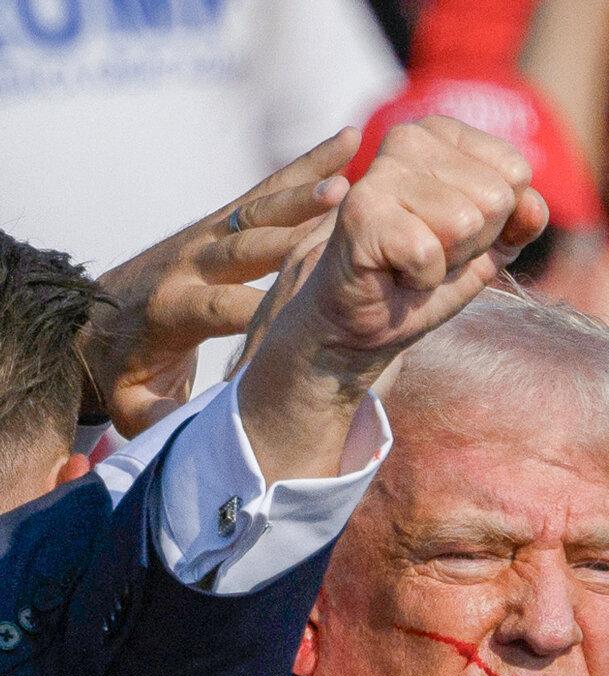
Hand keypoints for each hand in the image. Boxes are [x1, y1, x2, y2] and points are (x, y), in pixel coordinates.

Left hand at [81, 128, 360, 436]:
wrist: (90, 320)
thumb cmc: (124, 367)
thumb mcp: (132, 403)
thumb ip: (160, 415)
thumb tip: (199, 430)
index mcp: (174, 308)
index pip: (225, 306)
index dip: (268, 307)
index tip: (316, 308)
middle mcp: (192, 262)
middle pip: (248, 246)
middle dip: (293, 233)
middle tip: (341, 219)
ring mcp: (208, 234)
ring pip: (261, 209)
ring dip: (305, 194)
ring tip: (348, 182)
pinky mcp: (222, 219)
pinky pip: (268, 188)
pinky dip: (307, 165)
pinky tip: (347, 142)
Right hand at [239, 116, 549, 481]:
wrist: (363, 324)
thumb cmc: (423, 275)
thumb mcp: (488, 245)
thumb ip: (521, 219)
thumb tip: (534, 205)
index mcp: (440, 134)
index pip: (516, 173)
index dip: (494, 222)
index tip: (453, 234)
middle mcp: (407, 138)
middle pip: (495, 197)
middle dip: (471, 243)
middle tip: (430, 254)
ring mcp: (380, 172)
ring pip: (466, 222)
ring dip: (446, 261)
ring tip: (411, 263)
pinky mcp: (361, 212)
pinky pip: (430, 252)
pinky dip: (421, 279)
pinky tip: (395, 275)